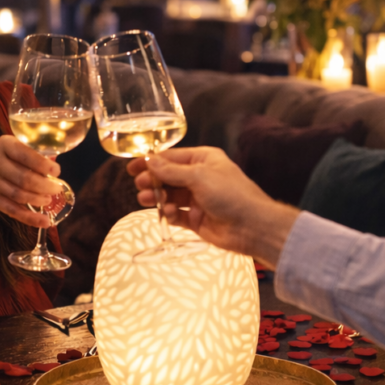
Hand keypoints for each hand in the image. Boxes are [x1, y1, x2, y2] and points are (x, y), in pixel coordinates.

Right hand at [0, 135, 62, 226]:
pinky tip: (44, 222)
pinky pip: (12, 210)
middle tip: (57, 189)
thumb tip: (56, 171)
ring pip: (17, 195)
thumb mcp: (20, 149)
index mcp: (5, 144)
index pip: (25, 155)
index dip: (43, 165)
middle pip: (22, 178)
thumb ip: (38, 157)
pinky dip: (30, 218)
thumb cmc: (11, 159)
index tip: (57, 171)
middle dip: (44, 186)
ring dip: (37, 200)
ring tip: (49, 200)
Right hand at [128, 147, 300, 264]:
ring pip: (170, 196)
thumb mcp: (199, 177)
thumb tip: (150, 161)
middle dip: (153, 180)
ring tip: (144, 199)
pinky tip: (165, 213)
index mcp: (204, 160)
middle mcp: (200, 177)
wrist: (252, 226)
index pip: (172, 158)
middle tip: (139, 184)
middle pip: (168, 176)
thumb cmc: (230, 194)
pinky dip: (168, 213)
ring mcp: (198, 199)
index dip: (152, 161)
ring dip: (156, 197)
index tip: (132, 167)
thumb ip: (172, 171)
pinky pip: (176, 214)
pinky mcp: (196, 219)